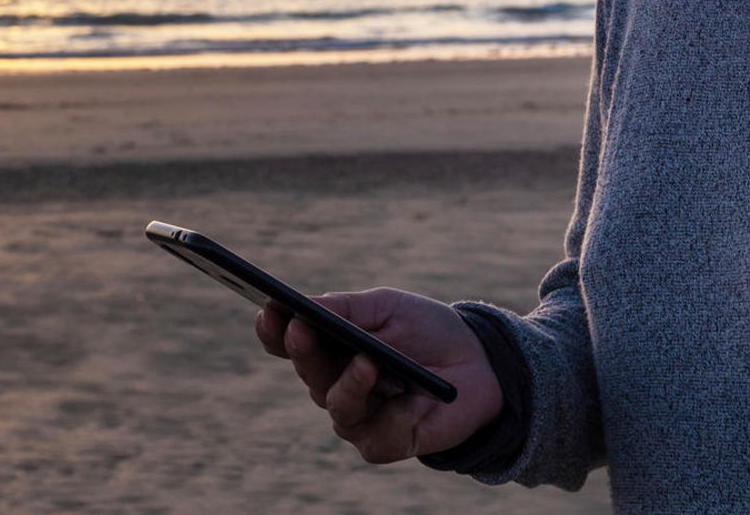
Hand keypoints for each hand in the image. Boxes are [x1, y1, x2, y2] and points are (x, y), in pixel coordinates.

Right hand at [254, 287, 503, 463]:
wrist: (480, 363)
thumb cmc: (426, 331)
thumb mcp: (388, 307)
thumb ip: (348, 308)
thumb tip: (306, 305)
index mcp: (329, 350)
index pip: (290, 344)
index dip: (274, 331)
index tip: (269, 310)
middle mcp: (335, 385)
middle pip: (309, 374)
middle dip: (304, 351)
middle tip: (301, 328)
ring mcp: (359, 418)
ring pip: (339, 406)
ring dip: (350, 384)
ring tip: (367, 363)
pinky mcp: (385, 443)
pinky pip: (376, 436)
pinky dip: (395, 416)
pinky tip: (409, 401)